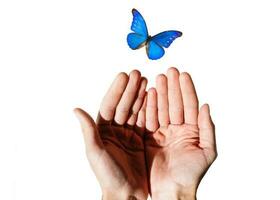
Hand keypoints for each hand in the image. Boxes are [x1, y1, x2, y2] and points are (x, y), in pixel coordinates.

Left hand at [74, 70, 147, 199]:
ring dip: (140, 95)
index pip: (110, 106)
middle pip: (123, 105)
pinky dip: (149, 109)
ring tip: (146, 80)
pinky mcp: (140, 140)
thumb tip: (76, 110)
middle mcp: (115, 131)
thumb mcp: (95, 153)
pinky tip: (153, 97)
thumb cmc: (108, 177)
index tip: (123, 76)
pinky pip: (145, 121)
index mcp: (102, 132)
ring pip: (134, 110)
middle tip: (137, 73)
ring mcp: (128, 134)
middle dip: (130, 89)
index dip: (116, 91)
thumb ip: (88, 131)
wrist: (127, 194)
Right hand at [144, 68, 216, 198]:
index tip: (183, 74)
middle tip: (169, 71)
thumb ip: (208, 128)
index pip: (190, 105)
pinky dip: (148, 107)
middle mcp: (178, 129)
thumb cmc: (191, 174)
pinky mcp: (150, 138)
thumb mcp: (207, 151)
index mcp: (192, 131)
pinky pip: (149, 119)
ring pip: (161, 109)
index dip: (186, 89)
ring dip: (160, 93)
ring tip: (158, 79)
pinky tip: (148, 94)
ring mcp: (163, 133)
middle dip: (172, 87)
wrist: (172, 190)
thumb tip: (207, 106)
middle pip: (175, 104)